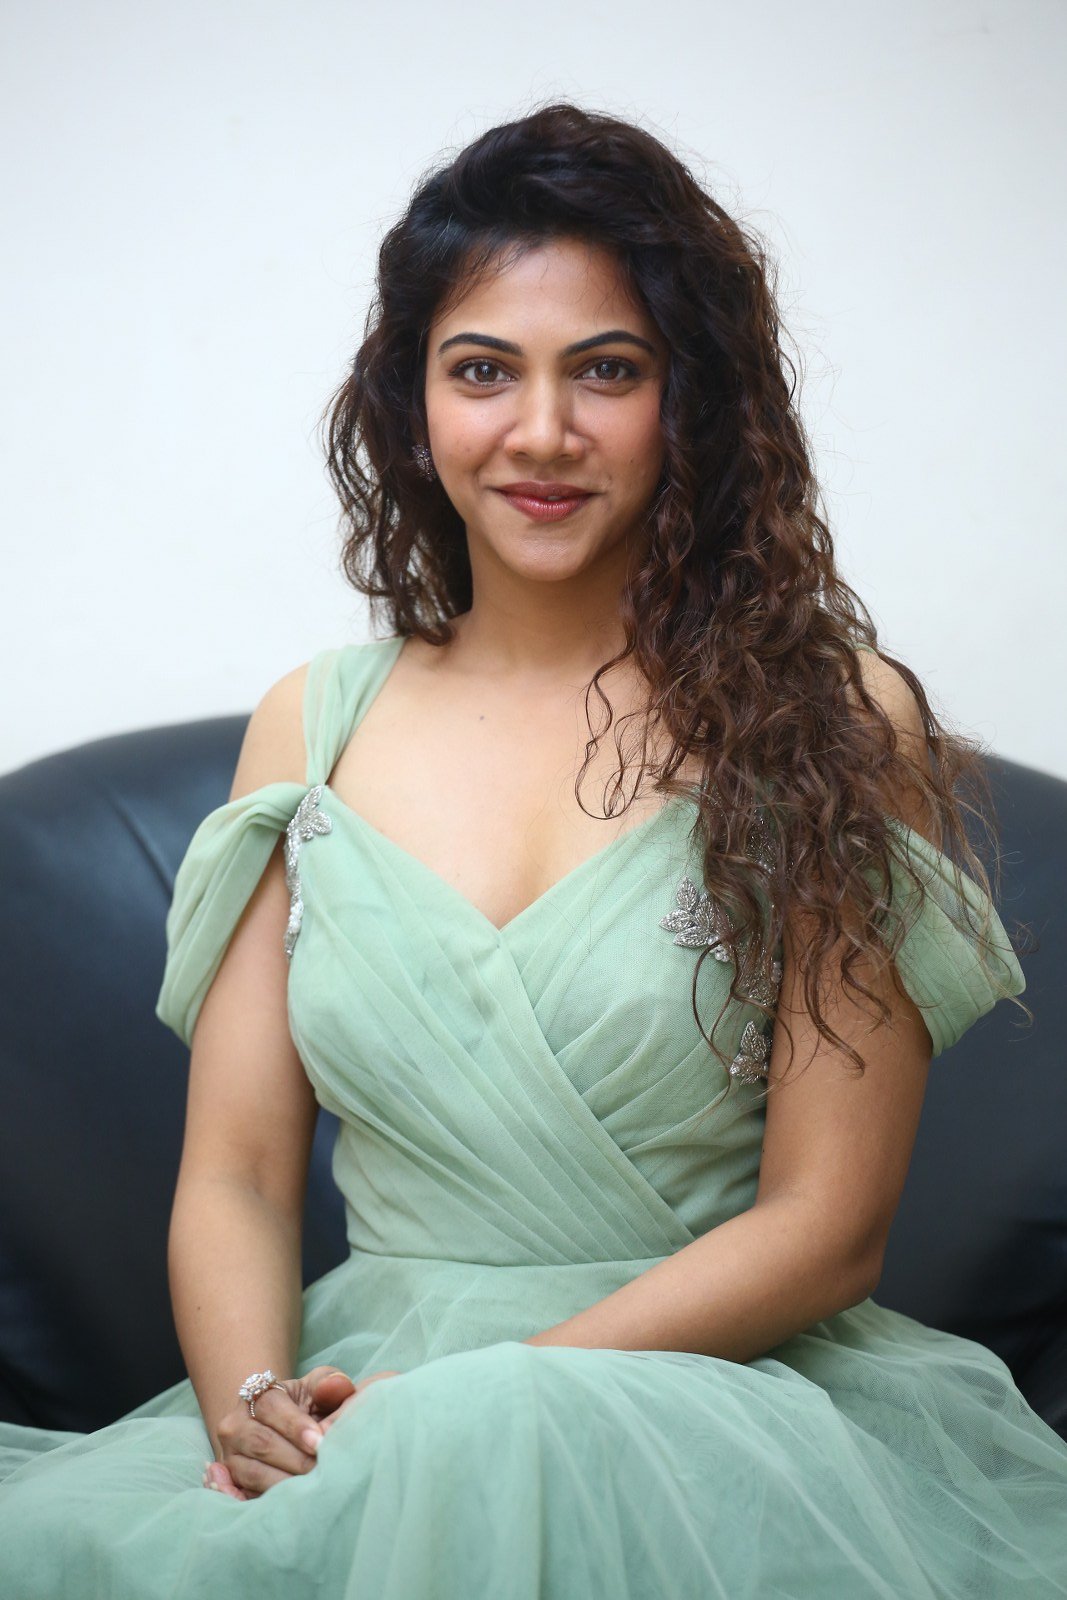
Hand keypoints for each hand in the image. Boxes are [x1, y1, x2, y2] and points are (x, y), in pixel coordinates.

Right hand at [203, 1366, 401, 1499]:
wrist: (283, 1428)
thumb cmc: (308, 1405)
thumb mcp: (319, 1387)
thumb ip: (329, 1383)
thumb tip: (336, 1386)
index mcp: (257, 1395)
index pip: (271, 1407)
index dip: (295, 1426)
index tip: (319, 1442)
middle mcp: (236, 1424)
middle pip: (262, 1443)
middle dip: (296, 1459)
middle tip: (322, 1469)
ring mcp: (230, 1456)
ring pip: (253, 1472)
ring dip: (285, 1483)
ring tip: (313, 1488)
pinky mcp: (232, 1484)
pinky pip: (244, 1496)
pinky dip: (265, 1501)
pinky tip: (287, 1505)